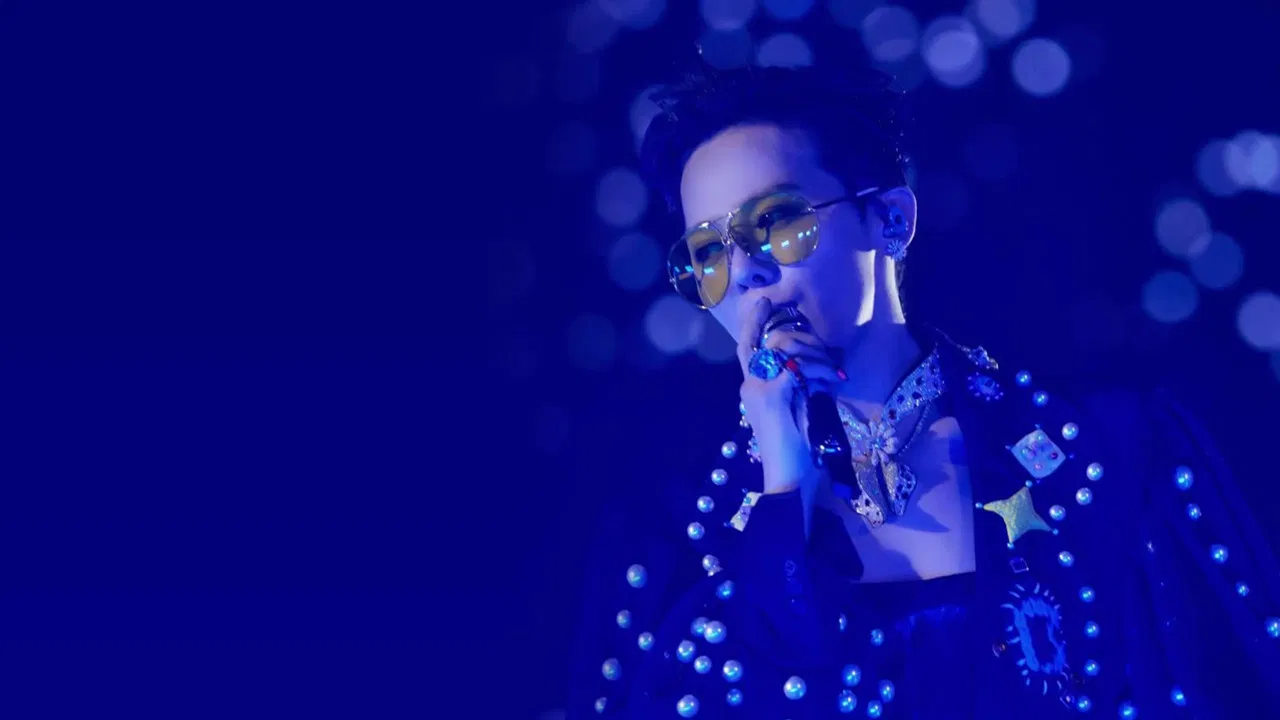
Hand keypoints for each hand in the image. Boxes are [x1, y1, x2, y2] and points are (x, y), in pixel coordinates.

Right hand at [736, 298, 845, 497]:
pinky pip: (797, 367)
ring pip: (785, 348)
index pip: (748, 345)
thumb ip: (801, 383)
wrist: (789, 479)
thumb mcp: (800, 408)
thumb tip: (820, 362)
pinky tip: (833, 380)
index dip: (755, 320)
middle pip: (768, 339)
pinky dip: (818, 369)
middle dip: (801, 335)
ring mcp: (758, 389)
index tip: (766, 300)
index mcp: (753, 387)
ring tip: (835, 371)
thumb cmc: (797, 450)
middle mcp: (749, 384)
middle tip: (828, 352)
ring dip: (815, 354)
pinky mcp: (773, 396)